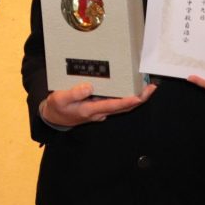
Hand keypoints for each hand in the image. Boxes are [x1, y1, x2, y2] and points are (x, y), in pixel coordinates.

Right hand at [40, 82, 156, 126]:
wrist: (54, 118)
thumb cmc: (57, 107)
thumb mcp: (60, 98)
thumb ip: (74, 93)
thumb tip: (90, 86)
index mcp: (91, 109)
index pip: (114, 105)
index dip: (128, 100)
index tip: (140, 95)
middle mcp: (99, 112)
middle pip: (124, 107)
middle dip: (139, 98)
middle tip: (151, 87)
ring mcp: (100, 111)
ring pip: (122, 106)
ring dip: (136, 98)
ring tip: (146, 87)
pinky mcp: (99, 108)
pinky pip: (116, 104)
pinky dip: (126, 97)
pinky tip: (130, 89)